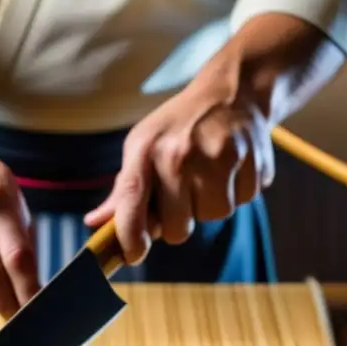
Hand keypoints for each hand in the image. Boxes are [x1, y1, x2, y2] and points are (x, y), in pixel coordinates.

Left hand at [84, 67, 273, 265]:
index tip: (134, 254)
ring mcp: (218, 157)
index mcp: (147, 150)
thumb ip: (124, 190)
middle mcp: (180, 154)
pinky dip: (239, 190)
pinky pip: (244, 201)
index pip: (131, 203)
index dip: (130, 238)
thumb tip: (95, 223)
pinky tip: (233, 166)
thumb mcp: (144, 146)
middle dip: (180, 219)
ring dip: (211, 205)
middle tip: (184, 192)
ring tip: (210, 174)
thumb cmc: (180, 126)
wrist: (233, 91)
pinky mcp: (251, 160)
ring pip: (214, 216)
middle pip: (178, 229)